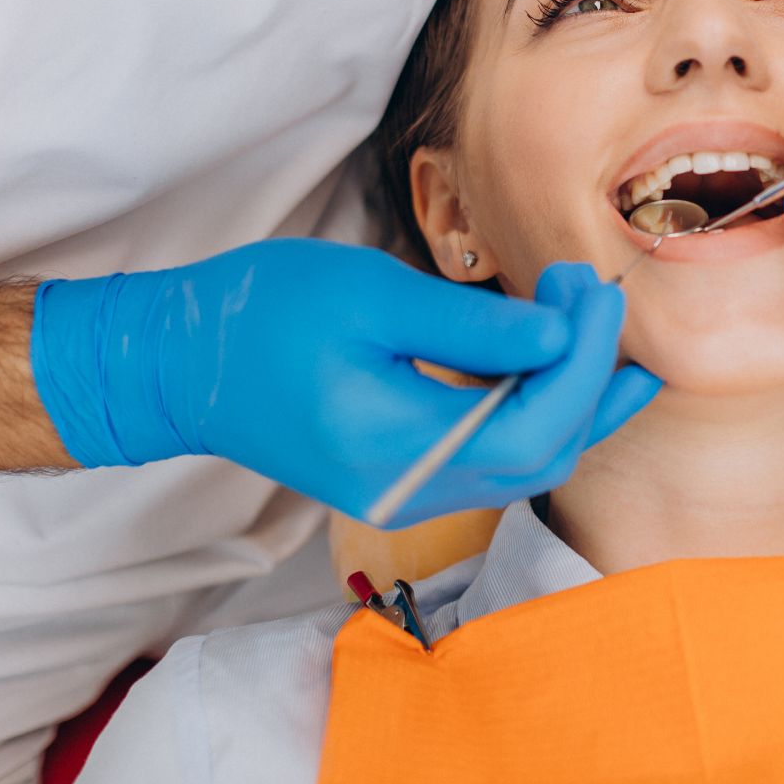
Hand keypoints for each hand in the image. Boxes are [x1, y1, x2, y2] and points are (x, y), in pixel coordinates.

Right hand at [29, 241, 660, 526]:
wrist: (182, 364)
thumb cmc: (265, 312)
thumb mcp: (372, 295)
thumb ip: (472, 325)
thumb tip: (563, 332)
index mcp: (398, 443)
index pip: (534, 424)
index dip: (583, 360)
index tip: (595, 289)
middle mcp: (410, 488)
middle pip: (543, 456)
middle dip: (592, 378)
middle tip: (596, 294)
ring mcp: (406, 493)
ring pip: (526, 466)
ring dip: (577, 402)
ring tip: (601, 329)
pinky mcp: (403, 480)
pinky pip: (495, 462)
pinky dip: (539, 415)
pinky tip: (559, 367)